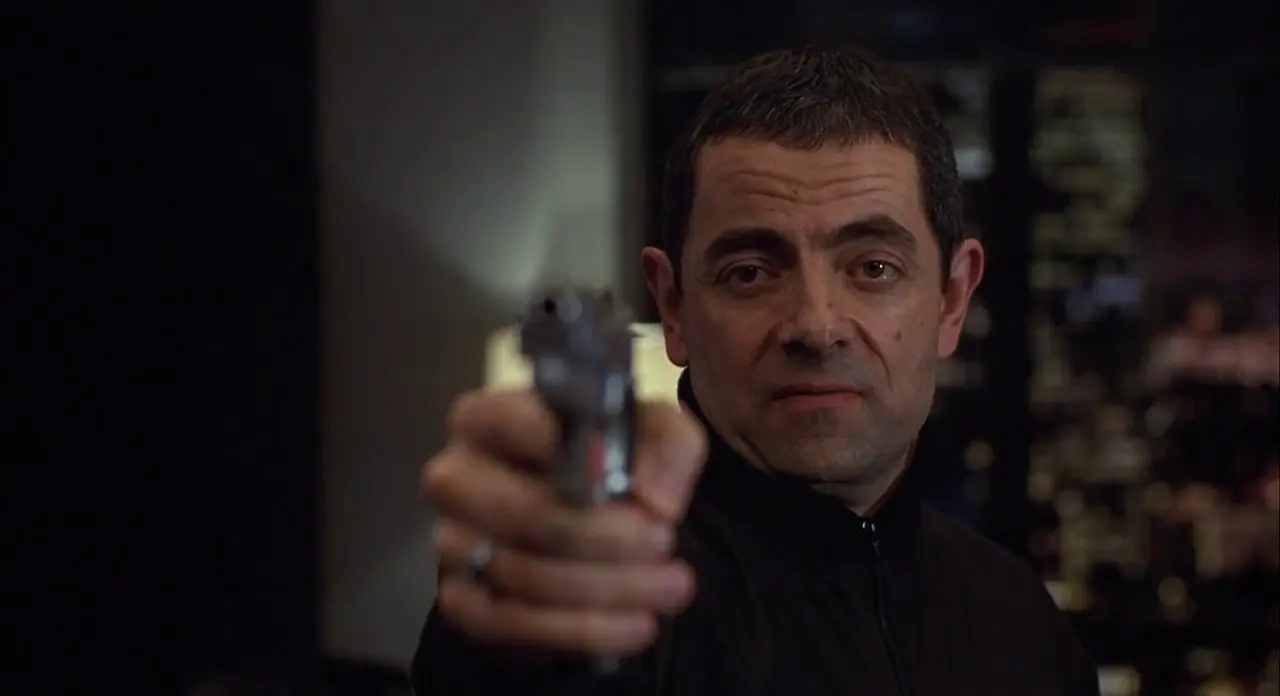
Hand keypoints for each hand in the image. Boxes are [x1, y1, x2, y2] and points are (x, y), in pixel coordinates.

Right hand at [422, 390, 705, 656]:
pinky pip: (513, 626)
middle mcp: (456, 477)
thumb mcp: (652, 432)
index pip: (514, 425)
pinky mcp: (462, 601)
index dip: (577, 456)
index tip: (635, 485)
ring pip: (525, 576)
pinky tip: (635, 625)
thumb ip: (667, 444)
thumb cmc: (608, 461)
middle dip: (605, 537)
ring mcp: (452, 543)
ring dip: (608, 589)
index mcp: (488, 420)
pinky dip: (582, 632)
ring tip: (671, 588)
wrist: (586, 522)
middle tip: (665, 542)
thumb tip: (657, 501)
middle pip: (525, 513)